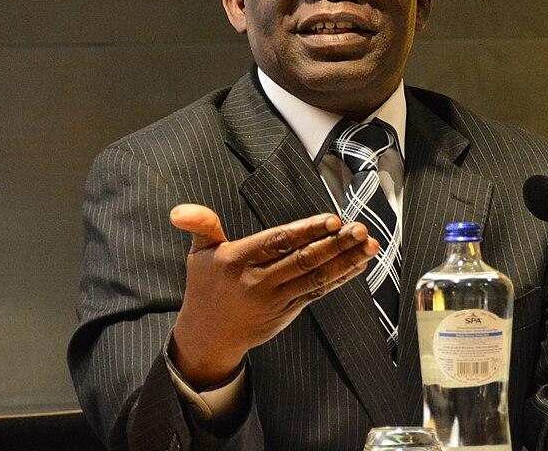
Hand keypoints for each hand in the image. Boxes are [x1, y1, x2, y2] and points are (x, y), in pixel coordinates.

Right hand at [168, 204, 378, 387]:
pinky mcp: (288, 310)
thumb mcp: (200, 254)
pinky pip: (318, 291)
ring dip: (345, 260)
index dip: (307, 231)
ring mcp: (275, 298)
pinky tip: (359, 263)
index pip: (278, 242)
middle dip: (335, 244)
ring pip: (316, 277)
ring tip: (368, 244)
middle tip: (360, 229)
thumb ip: (202, 226)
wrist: (208, 336)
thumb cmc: (206, 286)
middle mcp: (258, 281)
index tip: (332, 219)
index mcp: (237, 261)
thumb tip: (179, 211)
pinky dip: (341, 277)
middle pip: (303, 260)